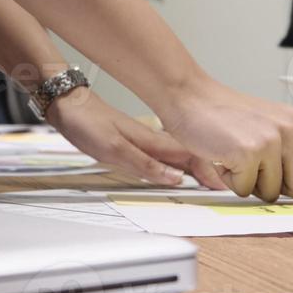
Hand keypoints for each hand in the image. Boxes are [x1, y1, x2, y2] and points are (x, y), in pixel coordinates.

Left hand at [47, 91, 224, 189]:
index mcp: (152, 142)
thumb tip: (175, 179)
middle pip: (190, 157)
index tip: (224, 187)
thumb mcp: (114, 149)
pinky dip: (176, 165)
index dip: (209, 173)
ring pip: (178, 156)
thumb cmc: (87, 123)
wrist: (68, 104)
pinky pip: (164, 156)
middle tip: (224, 188)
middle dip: (209, 171)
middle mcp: (152, 140)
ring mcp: (144, 140)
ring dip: (195, 168)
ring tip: (209, 181)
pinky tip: (176, 169)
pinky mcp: (134, 142)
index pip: (190, 159)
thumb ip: (145, 165)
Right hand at [159, 78, 292, 202]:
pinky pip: (244, 190)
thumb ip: (287, 146)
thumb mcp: (266, 121)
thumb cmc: (222, 114)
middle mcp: (289, 130)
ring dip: (248, 184)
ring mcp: (270, 142)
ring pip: (270, 192)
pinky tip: (222, 158)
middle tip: (253, 175)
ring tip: (233, 158)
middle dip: (277, 191)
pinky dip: (230, 181)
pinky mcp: (248, 153)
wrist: (190, 97)